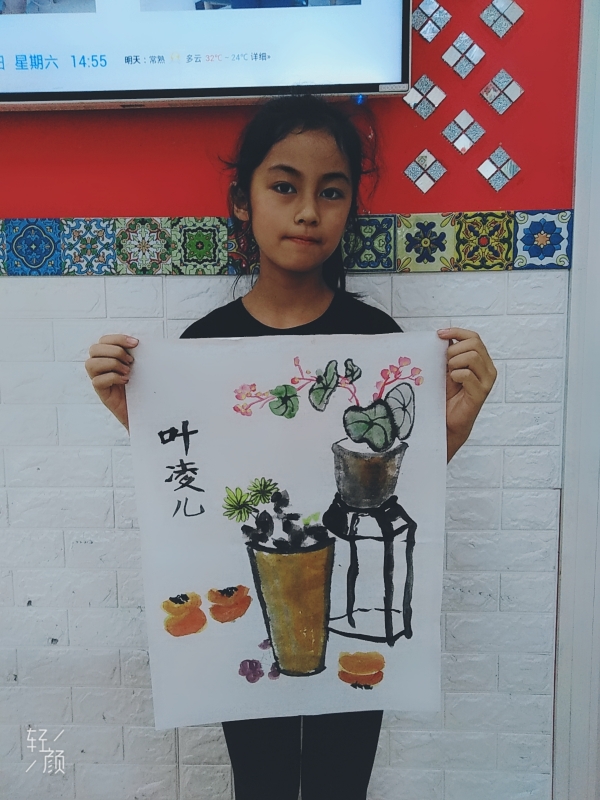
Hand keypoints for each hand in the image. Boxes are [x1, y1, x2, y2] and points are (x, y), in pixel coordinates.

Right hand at [85, 334, 137, 429]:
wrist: (146, 411)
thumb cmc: (144, 387)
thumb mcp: (141, 366)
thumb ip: (137, 353)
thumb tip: (141, 341)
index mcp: (109, 356)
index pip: (104, 340)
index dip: (118, 338)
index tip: (136, 343)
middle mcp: (101, 367)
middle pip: (94, 349)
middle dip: (115, 351)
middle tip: (131, 361)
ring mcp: (99, 380)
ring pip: (91, 363)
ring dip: (112, 364)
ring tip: (127, 371)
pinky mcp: (101, 393)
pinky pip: (97, 381)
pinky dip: (113, 377)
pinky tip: (126, 381)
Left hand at [437, 328, 496, 461]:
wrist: (447, 421)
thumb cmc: (446, 396)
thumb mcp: (446, 368)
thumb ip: (449, 353)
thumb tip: (443, 335)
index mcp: (481, 360)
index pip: (473, 337)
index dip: (456, 332)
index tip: (439, 334)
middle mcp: (488, 369)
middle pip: (474, 344)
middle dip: (454, 350)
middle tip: (445, 364)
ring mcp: (487, 381)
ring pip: (472, 356)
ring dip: (454, 362)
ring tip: (449, 374)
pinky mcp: (481, 393)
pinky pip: (467, 374)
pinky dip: (456, 375)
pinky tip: (453, 383)